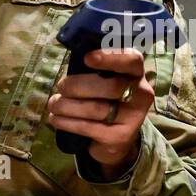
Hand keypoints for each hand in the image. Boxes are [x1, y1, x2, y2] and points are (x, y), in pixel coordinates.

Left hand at [47, 48, 153, 178]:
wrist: (117, 138)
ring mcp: (133, 118)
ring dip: (67, 105)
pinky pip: (88, 127)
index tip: (87, 58)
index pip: (131, 60)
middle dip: (77, 85)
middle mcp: (141, 95)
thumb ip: (96, 68)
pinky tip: (56, 119)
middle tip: (61, 86)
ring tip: (54, 104)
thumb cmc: (106, 99)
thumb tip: (73, 58)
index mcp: (136, 73)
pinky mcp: (120, 137)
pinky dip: (67, 122)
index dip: (110, 57)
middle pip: (110, 87)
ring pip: (95, 108)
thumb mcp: (107, 79)